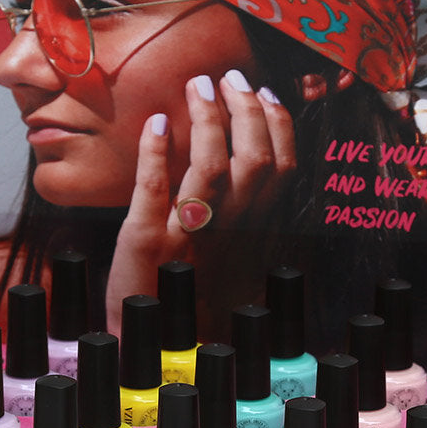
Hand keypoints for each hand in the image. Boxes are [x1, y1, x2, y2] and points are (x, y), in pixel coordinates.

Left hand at [105, 69, 295, 334]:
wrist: (159, 350)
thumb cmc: (198, 305)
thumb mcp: (240, 266)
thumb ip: (252, 225)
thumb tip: (261, 179)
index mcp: (253, 235)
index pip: (281, 169)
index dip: (276, 125)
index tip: (265, 93)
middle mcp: (228, 232)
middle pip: (252, 161)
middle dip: (245, 110)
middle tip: (230, 77)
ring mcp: (187, 236)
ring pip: (209, 169)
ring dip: (206, 120)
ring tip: (198, 86)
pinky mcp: (145, 241)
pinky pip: (152, 190)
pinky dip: (154, 152)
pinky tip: (154, 121)